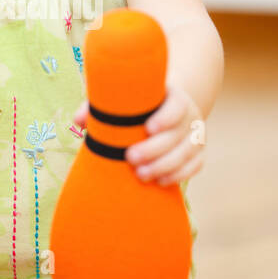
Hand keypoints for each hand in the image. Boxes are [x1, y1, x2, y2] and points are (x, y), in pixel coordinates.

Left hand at [72, 79, 205, 186]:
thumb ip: (101, 106)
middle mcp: (190, 115)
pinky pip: (194, 166)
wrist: (167, 111)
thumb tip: (79, 120)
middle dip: (156, 148)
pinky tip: (160, 181)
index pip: (177, 105)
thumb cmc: (138, 106)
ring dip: (165, 166)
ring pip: (187, 153)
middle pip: (178, 133)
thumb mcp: (123, 100)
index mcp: (174, 97)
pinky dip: (178, 175)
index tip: (148, 128)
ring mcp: (196, 136)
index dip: (166, 117)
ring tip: (141, 175)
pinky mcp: (198, 154)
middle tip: (131, 158)